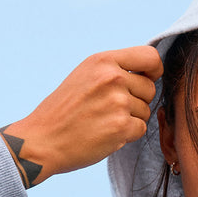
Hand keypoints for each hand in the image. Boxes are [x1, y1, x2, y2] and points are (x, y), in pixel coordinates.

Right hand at [0, 46, 162, 186]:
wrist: (43, 140)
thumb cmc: (64, 110)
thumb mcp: (85, 76)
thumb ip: (114, 70)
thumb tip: (150, 74)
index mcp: (103, 60)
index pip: (150, 56)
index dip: (154, 70)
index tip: (147, 79)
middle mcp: (112, 77)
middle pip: (150, 88)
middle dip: (137, 101)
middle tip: (110, 109)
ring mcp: (118, 102)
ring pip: (146, 111)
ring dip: (130, 119)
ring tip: (103, 121)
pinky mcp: (121, 126)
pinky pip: (141, 129)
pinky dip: (128, 135)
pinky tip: (105, 133)